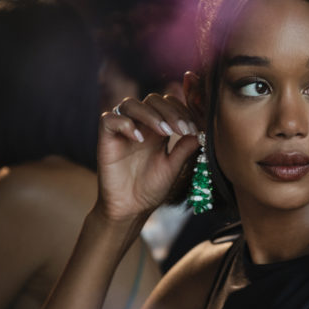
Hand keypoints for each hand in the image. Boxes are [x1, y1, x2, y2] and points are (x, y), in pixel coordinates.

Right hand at [96, 94, 200, 221]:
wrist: (130, 209)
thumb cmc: (151, 188)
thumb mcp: (174, 167)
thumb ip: (185, 148)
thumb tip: (202, 130)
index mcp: (158, 129)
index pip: (169, 104)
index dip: (182, 111)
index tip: (193, 130)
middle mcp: (140, 125)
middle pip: (152, 99)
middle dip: (170, 111)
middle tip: (182, 129)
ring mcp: (122, 130)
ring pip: (130, 104)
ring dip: (150, 114)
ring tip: (165, 132)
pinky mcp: (106, 139)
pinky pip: (109, 119)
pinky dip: (124, 124)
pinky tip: (139, 139)